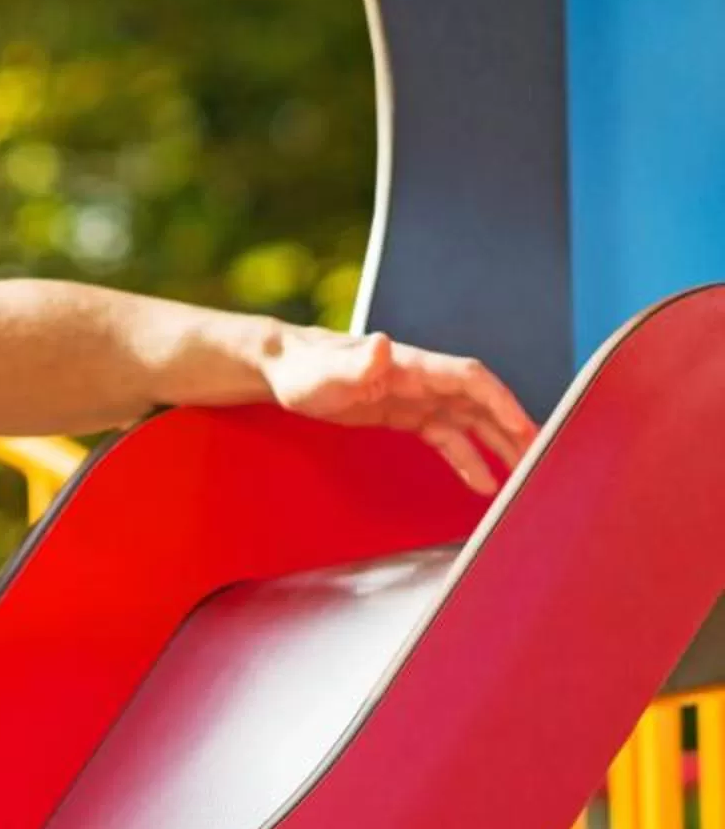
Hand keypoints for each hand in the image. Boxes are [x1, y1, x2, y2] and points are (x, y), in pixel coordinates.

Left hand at [260, 327, 535, 494]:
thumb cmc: (305, 369)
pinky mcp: (406, 415)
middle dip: (512, 429)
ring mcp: (418, 398)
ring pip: (471, 423)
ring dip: (498, 446)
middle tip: (541, 458)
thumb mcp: (326, 371)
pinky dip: (467, 458)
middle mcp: (425, 380)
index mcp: (414, 367)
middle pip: (481, 404)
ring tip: (524, 475)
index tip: (525, 427)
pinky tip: (484, 483)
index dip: (500, 402)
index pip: (471, 381)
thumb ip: (356, 362)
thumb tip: (381, 344)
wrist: (287, 369)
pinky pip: (447, 438)